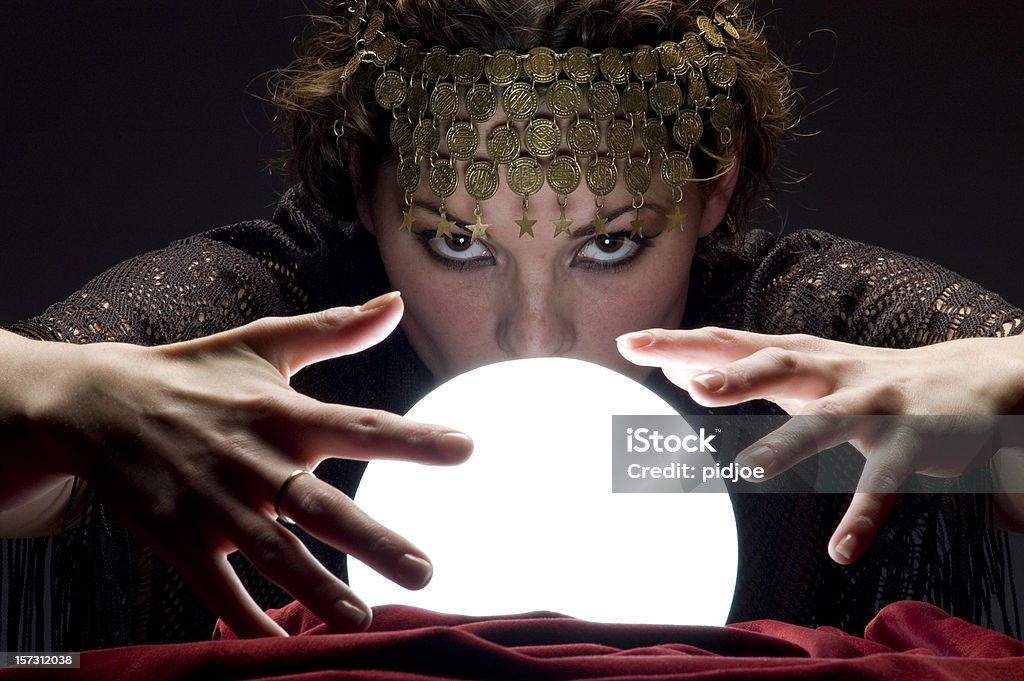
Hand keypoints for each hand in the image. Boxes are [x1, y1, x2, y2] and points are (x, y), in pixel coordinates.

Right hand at [9, 292, 471, 636]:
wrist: (99, 403)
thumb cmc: (195, 373)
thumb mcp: (265, 343)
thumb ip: (335, 329)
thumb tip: (396, 303)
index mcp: (283, 413)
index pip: (361, 427)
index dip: (414, 439)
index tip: (467, 448)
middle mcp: (255, 461)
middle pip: (323, 507)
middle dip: (375, 541)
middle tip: (426, 573)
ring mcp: (215, 502)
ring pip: (275, 554)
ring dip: (319, 589)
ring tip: (363, 621)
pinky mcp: (178, 535)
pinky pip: (216, 584)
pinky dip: (245, 615)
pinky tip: (276, 643)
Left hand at [617, 327, 1023, 562]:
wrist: (969, 378)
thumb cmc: (863, 377)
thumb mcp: (802, 369)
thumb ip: (740, 370)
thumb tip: (678, 371)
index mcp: (797, 357)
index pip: (728, 342)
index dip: (680, 342)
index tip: (628, 343)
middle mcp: (829, 373)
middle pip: (774, 365)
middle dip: (735, 374)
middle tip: (692, 386)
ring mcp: (870, 406)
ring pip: (825, 423)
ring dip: (788, 443)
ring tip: (749, 470)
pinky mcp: (909, 443)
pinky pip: (882, 485)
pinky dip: (862, 517)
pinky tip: (840, 551)